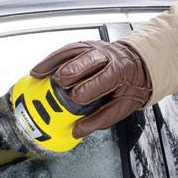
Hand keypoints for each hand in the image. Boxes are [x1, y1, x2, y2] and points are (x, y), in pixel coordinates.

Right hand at [30, 38, 150, 131]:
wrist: (138, 64)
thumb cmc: (130, 86)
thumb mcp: (124, 107)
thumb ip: (101, 119)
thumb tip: (78, 130)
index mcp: (121, 71)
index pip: (105, 78)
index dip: (89, 88)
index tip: (76, 98)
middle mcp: (107, 56)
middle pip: (87, 60)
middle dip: (71, 71)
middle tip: (58, 83)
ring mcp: (95, 48)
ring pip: (73, 51)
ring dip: (54, 63)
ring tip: (38, 76)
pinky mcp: (84, 46)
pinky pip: (65, 51)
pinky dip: (50, 60)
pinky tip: (38, 70)